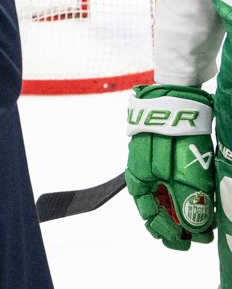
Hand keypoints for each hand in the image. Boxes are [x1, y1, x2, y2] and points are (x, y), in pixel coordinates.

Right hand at [126, 84, 215, 249]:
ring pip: (166, 196)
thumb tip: (193, 227)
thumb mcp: (183, 174)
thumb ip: (187, 202)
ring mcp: (153, 164)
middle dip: (178, 226)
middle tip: (200, 237)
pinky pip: (171, 183)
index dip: (168, 233)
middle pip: (158, 209)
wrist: (174, 101)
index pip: (150, 216)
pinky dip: (184, 195)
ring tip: (204, 222)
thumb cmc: (173, 137)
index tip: (188, 242)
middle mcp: (144, 175)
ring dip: (184, 212)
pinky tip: (198, 199)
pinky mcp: (164, 155)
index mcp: (139, 181)